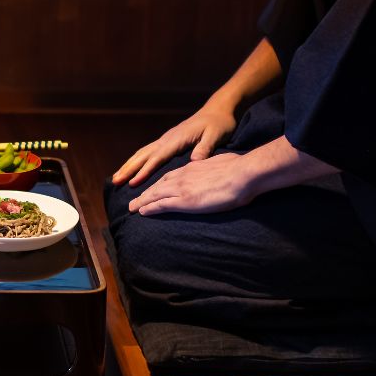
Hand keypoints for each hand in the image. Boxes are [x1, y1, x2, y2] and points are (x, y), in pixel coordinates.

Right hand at [111, 103, 238, 186]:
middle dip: (129, 168)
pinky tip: (132, 167)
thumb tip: (194, 161)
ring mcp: (166, 138)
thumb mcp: (216, 135)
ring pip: (143, 153)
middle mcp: (167, 138)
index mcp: (177, 139)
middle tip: (115, 181)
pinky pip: (148, 151)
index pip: (157, 157)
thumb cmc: (219, 123)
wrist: (218, 110)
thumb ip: (205, 148)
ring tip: (117, 177)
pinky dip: (137, 160)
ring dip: (129, 165)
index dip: (145, 170)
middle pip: (144, 155)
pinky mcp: (168, 140)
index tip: (133, 183)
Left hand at [125, 153, 253, 215]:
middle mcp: (183, 176)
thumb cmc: (239, 168)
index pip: (171, 176)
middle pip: (159, 185)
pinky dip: (150, 208)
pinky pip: (161, 204)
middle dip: (146, 193)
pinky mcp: (184, 200)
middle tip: (135, 200)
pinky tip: (142, 212)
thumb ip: (214, 168)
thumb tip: (217, 171)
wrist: (243, 173)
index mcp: (193, 167)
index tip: (154, 189)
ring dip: (142, 201)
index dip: (160, 184)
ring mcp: (182, 187)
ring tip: (133, 207)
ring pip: (155, 194)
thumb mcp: (222, 163)